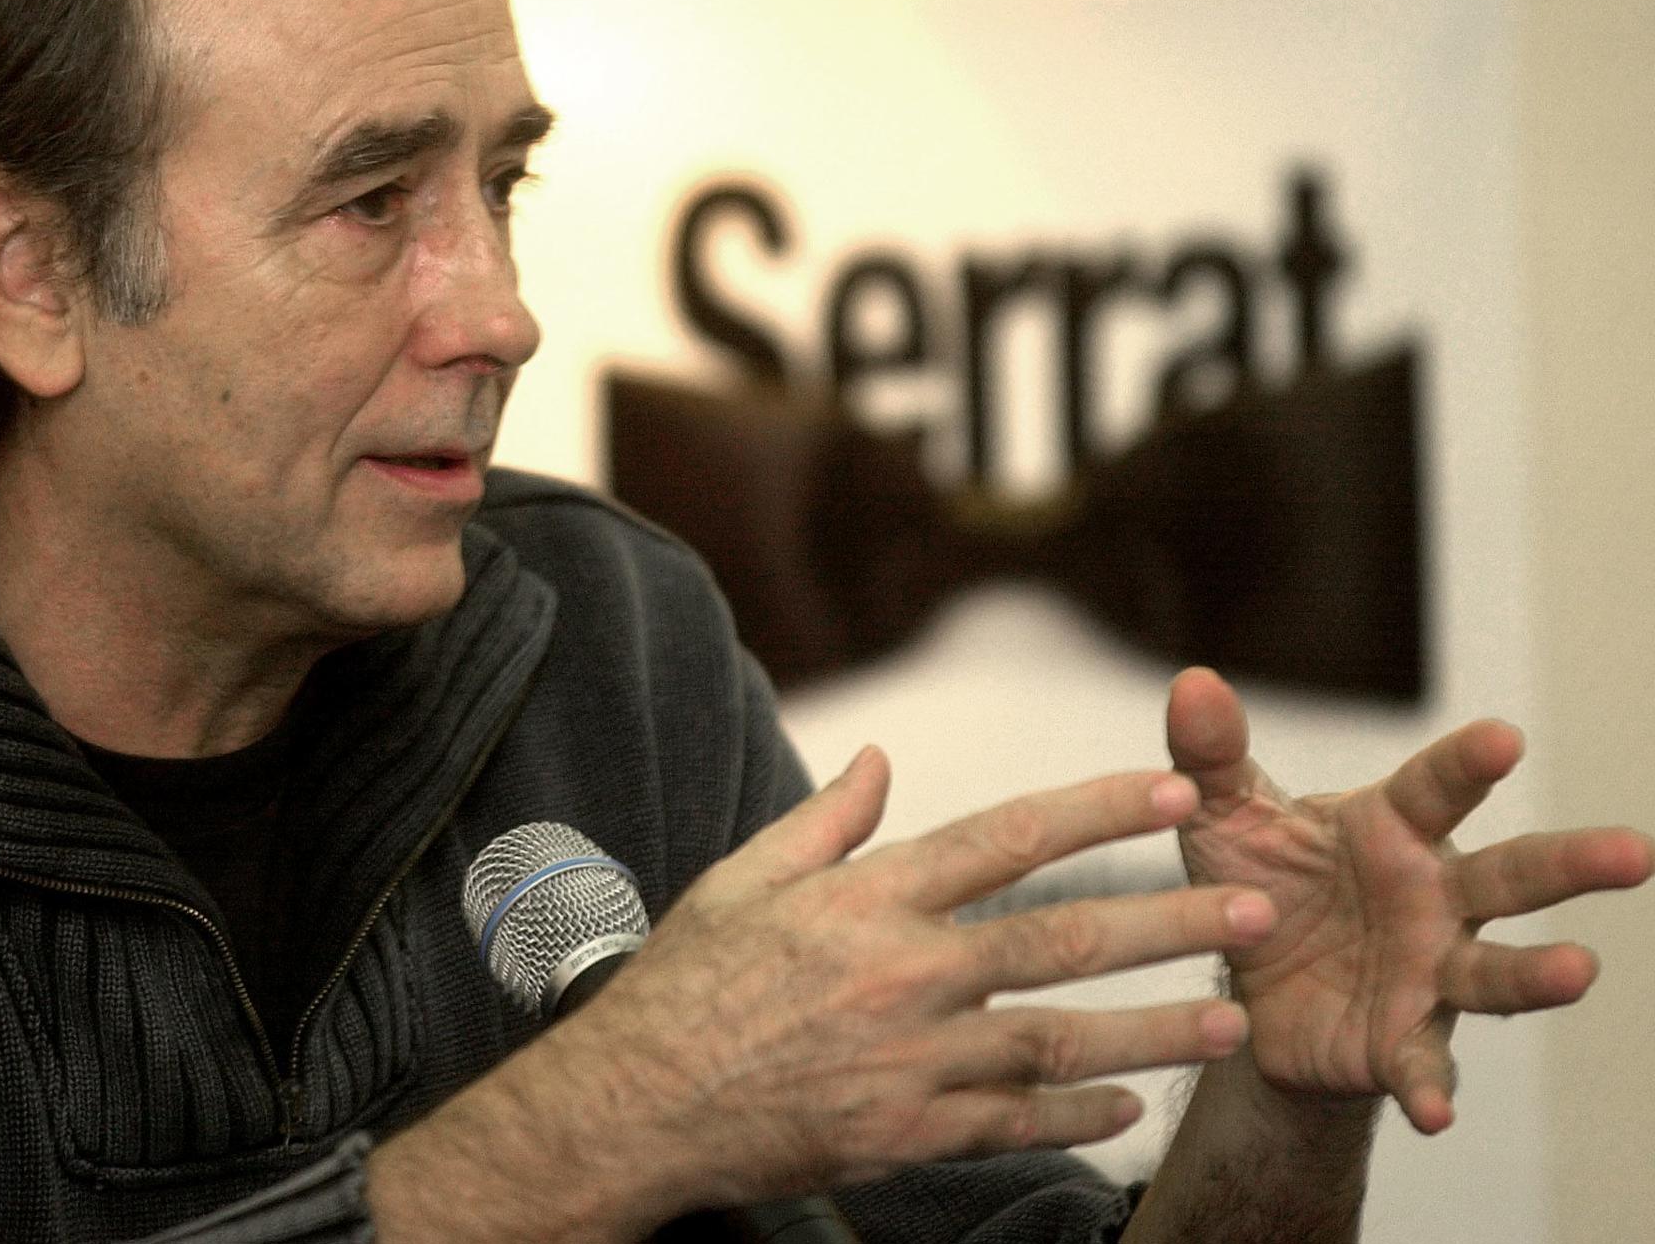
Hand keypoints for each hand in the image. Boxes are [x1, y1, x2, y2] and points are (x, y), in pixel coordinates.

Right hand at [560, 747, 1276, 1213]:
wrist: (638, 1105)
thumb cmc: (688, 984)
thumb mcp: (743, 878)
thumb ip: (825, 819)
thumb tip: (876, 760)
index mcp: (870, 899)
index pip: (1009, 837)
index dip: (1100, 809)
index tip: (1174, 791)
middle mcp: (906, 974)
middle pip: (1063, 939)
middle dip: (1171, 920)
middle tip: (1255, 910)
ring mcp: (913, 1060)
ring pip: (1060, 1040)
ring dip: (1154, 1029)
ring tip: (1230, 1018)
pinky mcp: (908, 1132)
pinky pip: (1013, 1123)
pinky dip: (1076, 1115)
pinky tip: (1128, 1108)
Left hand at [1166, 667, 1652, 1132]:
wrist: (1244, 985)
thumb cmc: (1255, 878)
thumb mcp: (1221, 815)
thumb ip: (1210, 752)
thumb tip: (1193, 683)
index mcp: (1391, 828)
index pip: (1437, 788)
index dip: (1468, 763)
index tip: (1504, 737)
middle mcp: (1432, 896)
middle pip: (1511, 875)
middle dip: (1571, 864)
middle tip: (1635, 851)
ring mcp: (1428, 971)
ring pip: (1495, 972)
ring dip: (1536, 974)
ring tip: (1578, 969)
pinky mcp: (1401, 1040)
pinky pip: (1423, 1066)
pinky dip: (1431, 1088)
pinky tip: (1436, 1112)